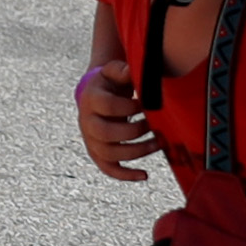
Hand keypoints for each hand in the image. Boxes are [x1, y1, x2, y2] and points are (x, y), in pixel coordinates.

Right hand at [75, 58, 158, 181]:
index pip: (108, 106)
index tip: (146, 104)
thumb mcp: (113, 71)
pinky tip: (145, 175)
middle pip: (106, 133)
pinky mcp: (97, 153)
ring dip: (137, 152)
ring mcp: (90, 140)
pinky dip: (126, 175)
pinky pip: (108, 169)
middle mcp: (86, 122)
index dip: (130, 107)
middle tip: (153, 125)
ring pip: (109, 154)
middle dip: (134, 131)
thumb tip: (133, 70)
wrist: (96, 96)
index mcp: (90, 99)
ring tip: (159, 144)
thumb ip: (122, 70)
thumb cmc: (110, 83)